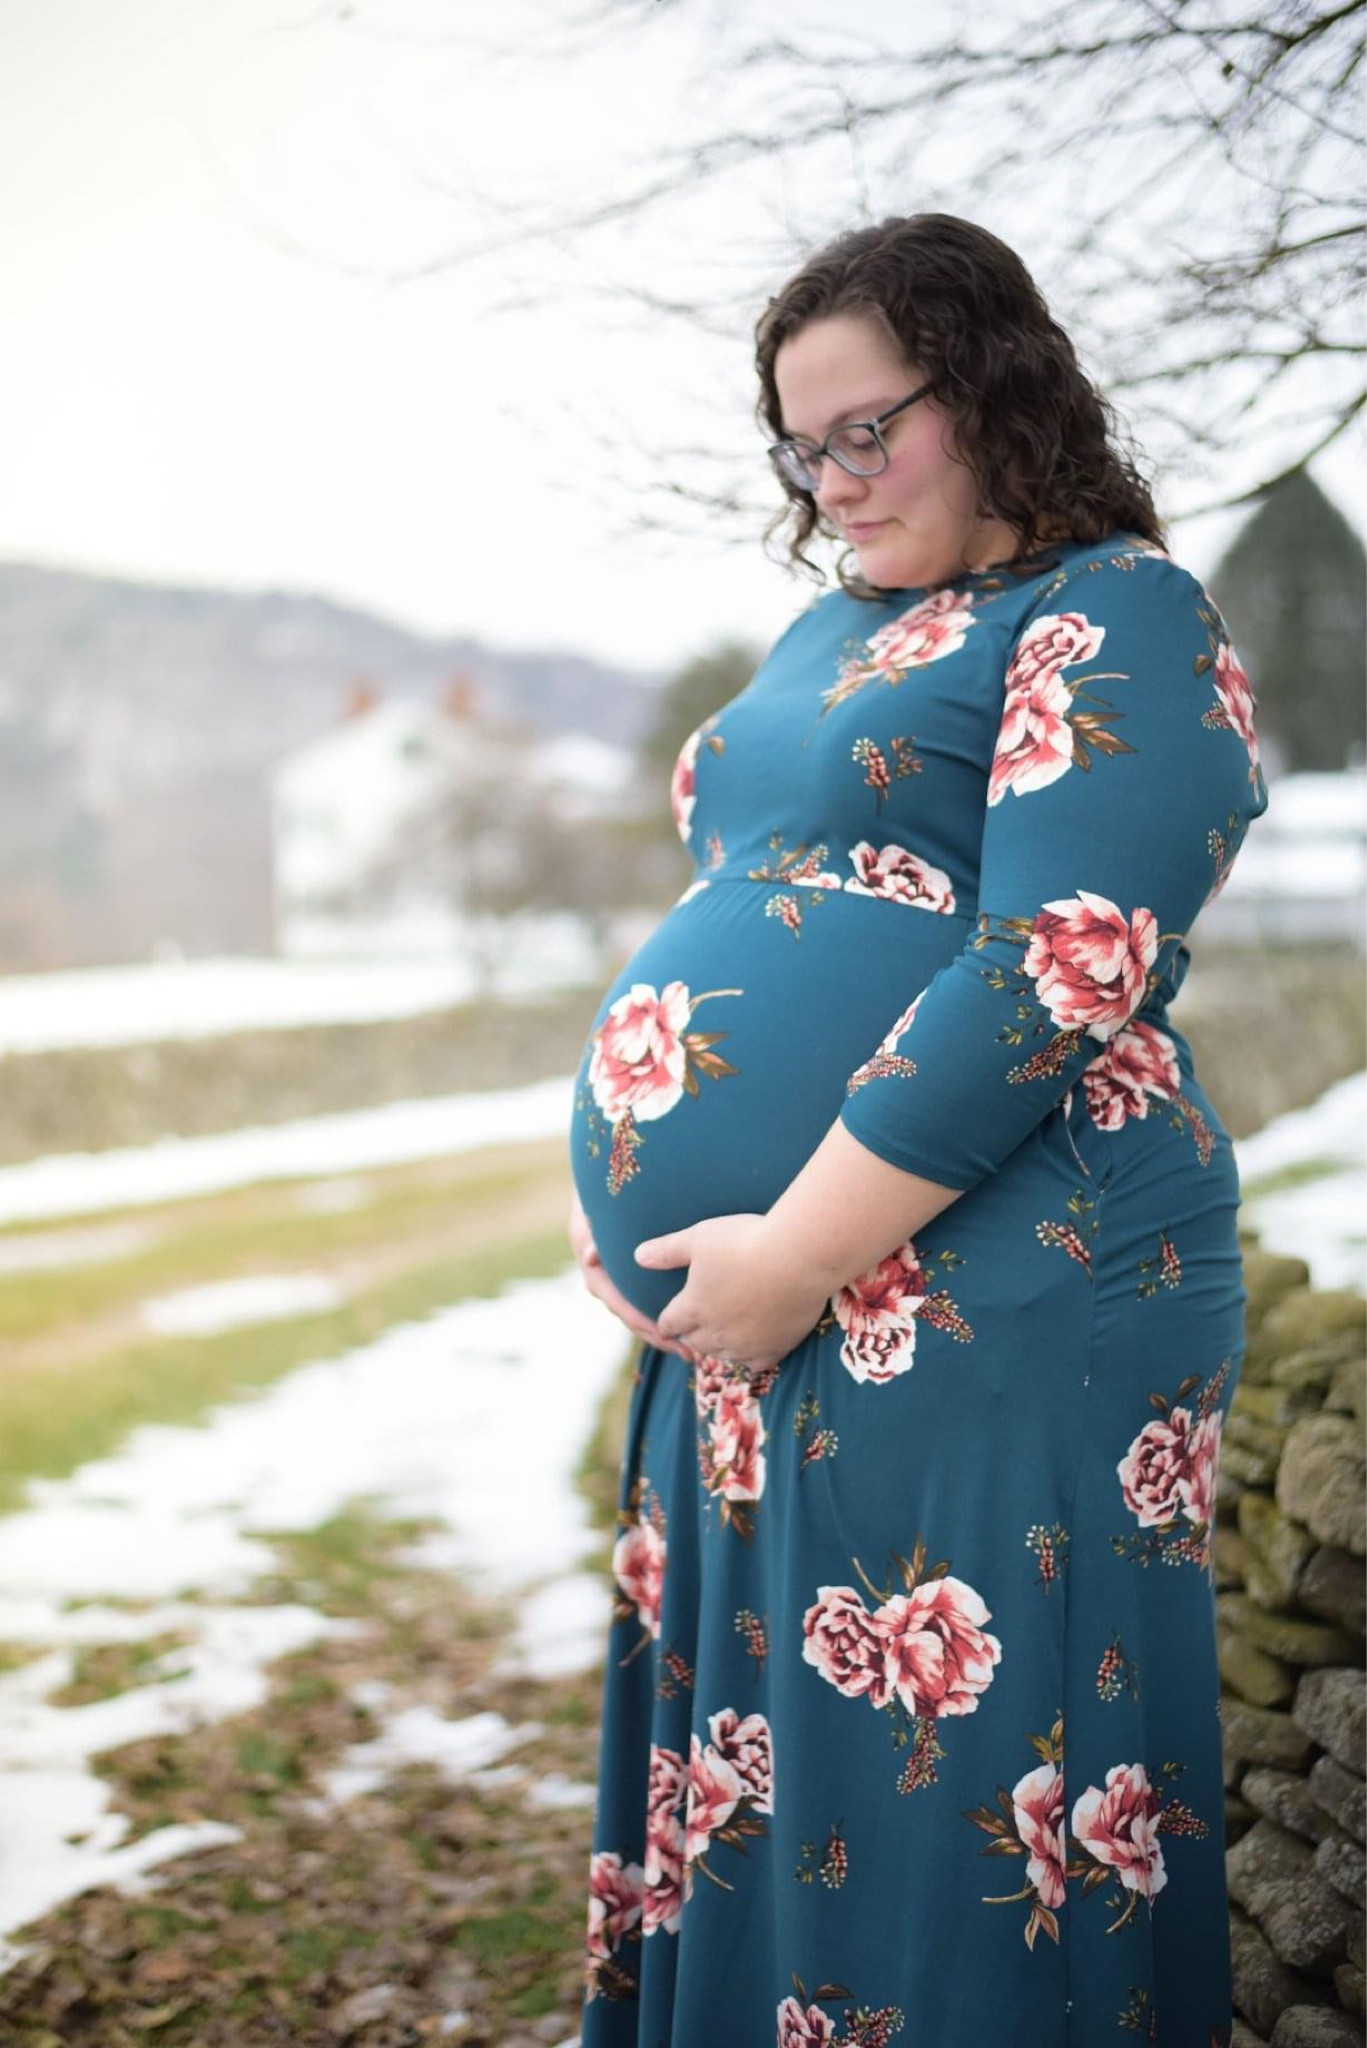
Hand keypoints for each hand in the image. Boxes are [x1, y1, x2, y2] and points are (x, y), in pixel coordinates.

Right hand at [567, 1190, 696, 1361]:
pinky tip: (691, 1321)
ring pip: (638, 1309)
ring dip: (663, 1328)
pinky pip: (647, 1296)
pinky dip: (667, 1309)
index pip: (615, 1300)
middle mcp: (602, 1277)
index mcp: (592, 1266)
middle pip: (629, 1314)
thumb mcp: (595, 1207)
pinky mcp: (632, 1273)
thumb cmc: (603, 1191)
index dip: (638, 1320)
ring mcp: (616, 1277)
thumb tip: (589, 1257)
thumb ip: (592, 1230)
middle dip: (657, 1333)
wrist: (603, 1181)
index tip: (664, 1334)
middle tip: (686, 1350)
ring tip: (692, 1346)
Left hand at [635, 1212, 830, 1375]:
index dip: (669, 1318)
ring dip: (718, 1345)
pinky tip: (754, 1345)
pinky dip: (751, 1355)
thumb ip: (666, 1251)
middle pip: (694, 1341)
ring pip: (722, 1355)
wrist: (797, 1257)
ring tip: (722, 1334)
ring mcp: (745, 1344)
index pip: (669, 1323)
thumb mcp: (698, 1237)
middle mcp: (714, 1333)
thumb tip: (637, 1256)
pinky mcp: (775, 1348)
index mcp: (692, 1308)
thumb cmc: (744, 1241)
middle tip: (695, 1325)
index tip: (669, 1317)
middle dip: (691, 1332)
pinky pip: (755, 1363)